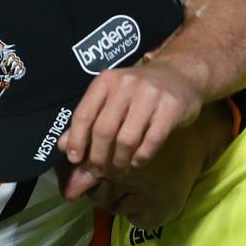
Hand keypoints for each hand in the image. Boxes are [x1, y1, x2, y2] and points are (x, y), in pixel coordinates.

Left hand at [59, 58, 206, 196]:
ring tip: (119, 169)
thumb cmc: (138, 92)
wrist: (181, 74)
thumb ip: (87, 121)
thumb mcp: (110, 99)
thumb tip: (64, 147)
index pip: (83, 115)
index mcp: (105, 81)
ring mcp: (150, 94)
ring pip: (127, 139)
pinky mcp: (171, 107)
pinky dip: (141, 157)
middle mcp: (126, 84)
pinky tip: (137, 162)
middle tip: (99, 171)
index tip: (75, 160)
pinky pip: (152, 141)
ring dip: (120, 161)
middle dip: (99, 157)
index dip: (77, 141)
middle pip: (104, 130)